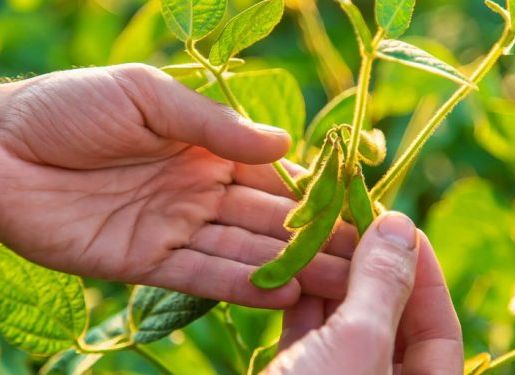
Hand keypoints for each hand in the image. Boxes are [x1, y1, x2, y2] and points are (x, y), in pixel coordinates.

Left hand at [0, 64, 354, 307]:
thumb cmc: (70, 108)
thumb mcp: (148, 97)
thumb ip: (215, 126)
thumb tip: (286, 147)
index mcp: (205, 149)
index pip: (272, 177)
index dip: (313, 195)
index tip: (356, 212)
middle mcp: (199, 191)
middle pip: (267, 221)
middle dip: (314, 240)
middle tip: (362, 261)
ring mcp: (176, 229)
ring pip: (243, 253)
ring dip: (289, 269)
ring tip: (338, 284)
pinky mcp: (146, 263)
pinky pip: (201, 277)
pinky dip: (240, 287)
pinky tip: (282, 295)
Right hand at [266, 212, 462, 373]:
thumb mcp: (357, 346)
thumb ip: (382, 286)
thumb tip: (401, 225)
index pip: (438, 325)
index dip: (422, 270)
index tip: (399, 224)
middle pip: (390, 319)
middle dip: (371, 267)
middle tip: (353, 219)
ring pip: (346, 323)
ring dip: (333, 278)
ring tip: (319, 233)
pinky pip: (309, 335)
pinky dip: (302, 302)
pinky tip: (292, 269)